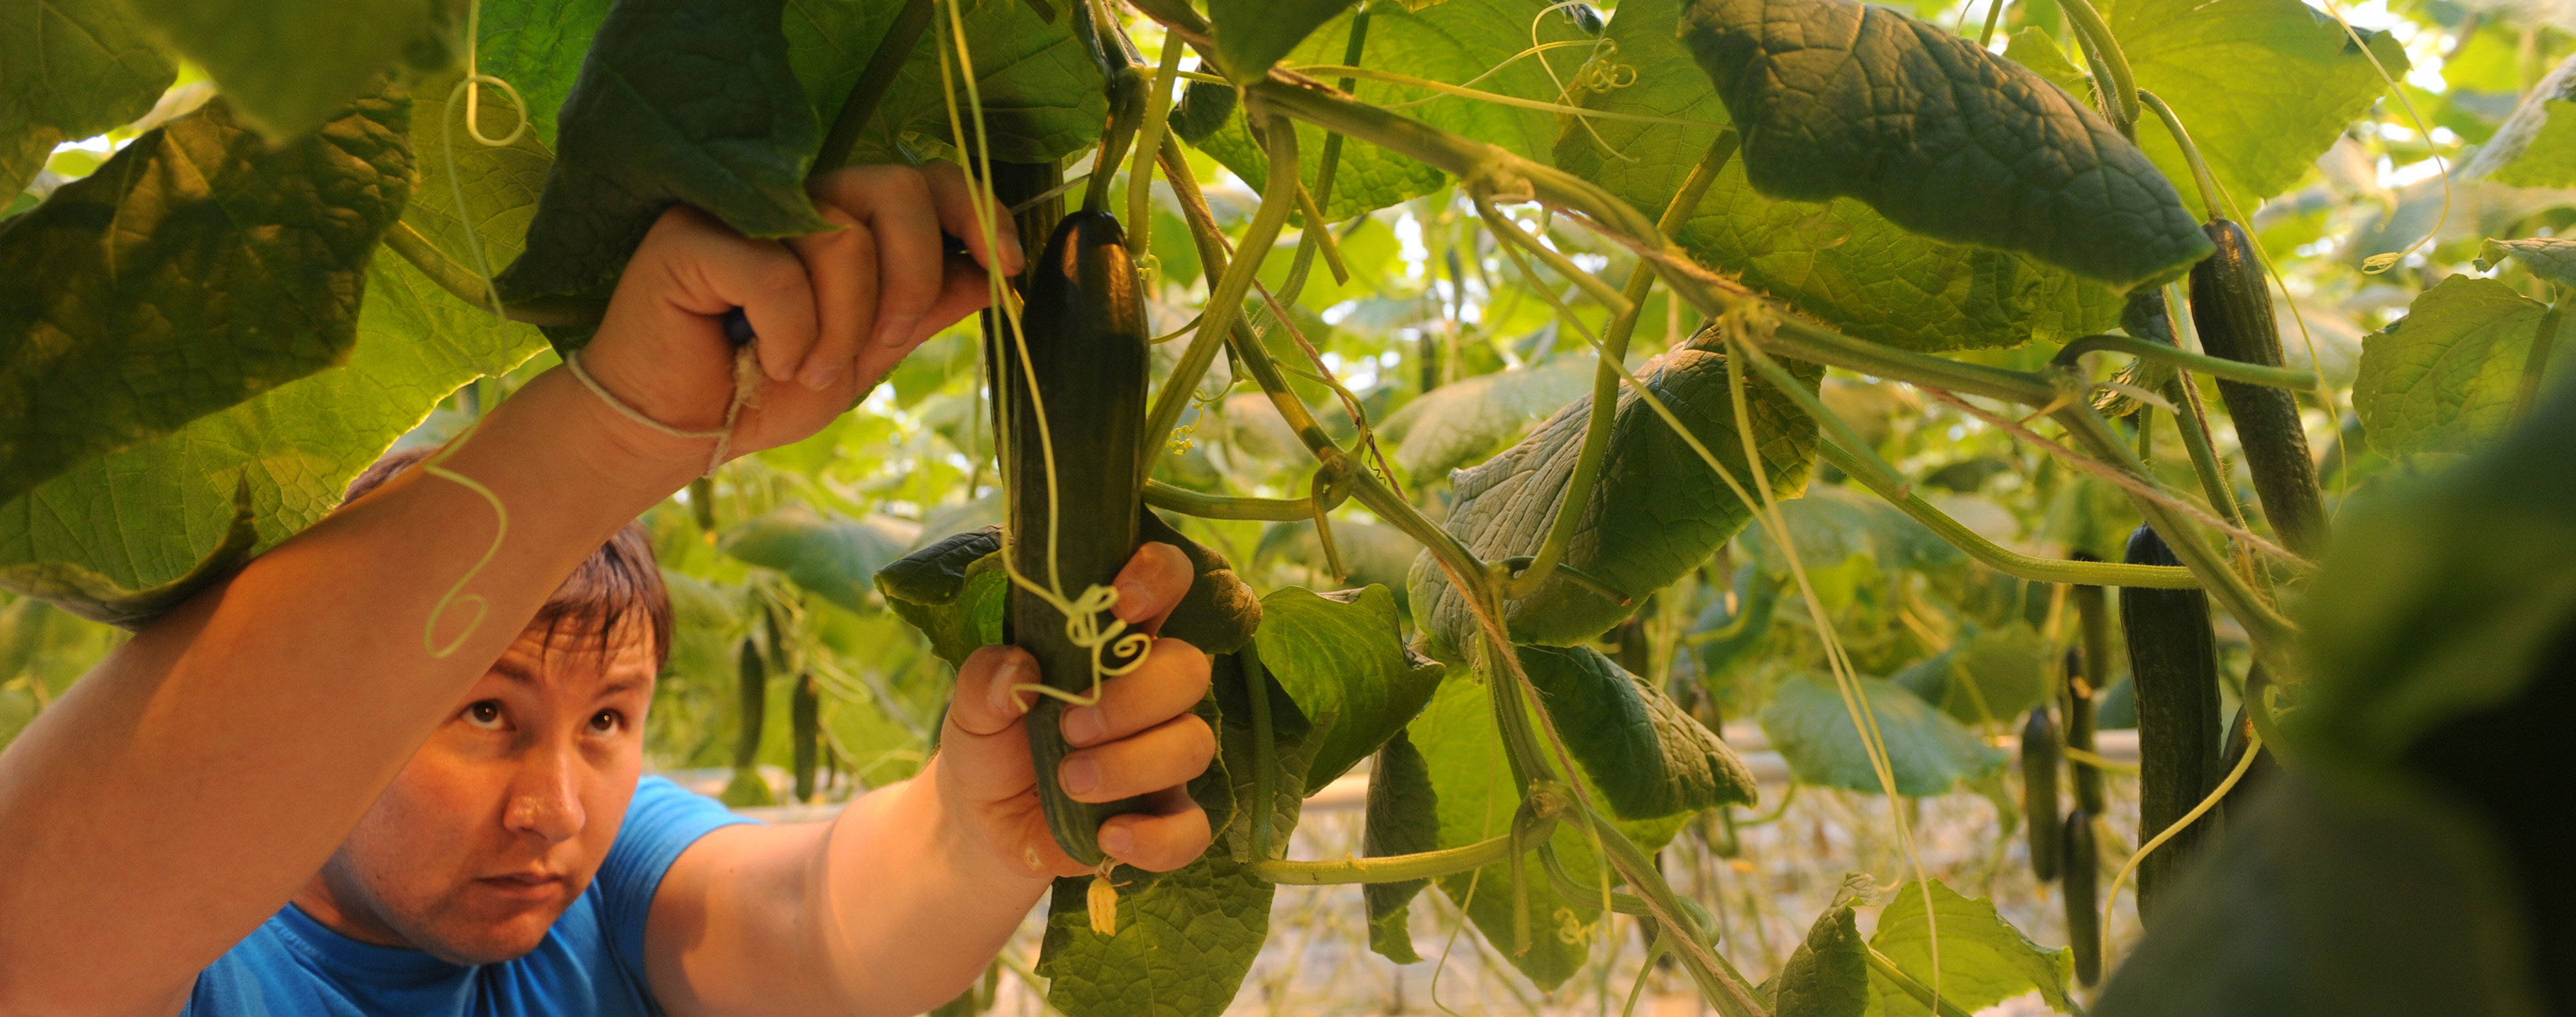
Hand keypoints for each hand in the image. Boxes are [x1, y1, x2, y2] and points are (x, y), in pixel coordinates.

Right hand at [577, 162, 1023, 458]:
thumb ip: (921, 308)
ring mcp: (741, 211)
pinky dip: (786, 333)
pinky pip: (777, 272)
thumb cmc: (761, 391)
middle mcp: (795, 201)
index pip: (925, 180)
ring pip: (841, 238)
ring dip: (840, 327)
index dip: (976, 211)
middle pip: (895, 190)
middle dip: (911, 276)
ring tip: (800, 369)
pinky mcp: (692, 235)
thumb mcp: (865, 354)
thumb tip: (990, 273)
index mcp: (842, 220)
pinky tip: (759, 360)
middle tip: (887, 338)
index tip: (1004, 266)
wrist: (675, 432)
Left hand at [935, 542, 1216, 878]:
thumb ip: (984, 679)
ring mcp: (1165, 757)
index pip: (1166, 582)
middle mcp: (1153, 694)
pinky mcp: (1163, 819)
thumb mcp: (970, 708)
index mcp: (1114, 644)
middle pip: (1190, 670)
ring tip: (1068, 780)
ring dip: (1131, 764)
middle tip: (1071, 726)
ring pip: (1194, 745)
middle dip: (1134, 697)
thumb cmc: (991, 743)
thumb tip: (1019, 669)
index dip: (1158, 577)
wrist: (981, 822)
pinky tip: (1107, 837)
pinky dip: (1155, 838)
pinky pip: (1191, 829)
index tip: (1122, 602)